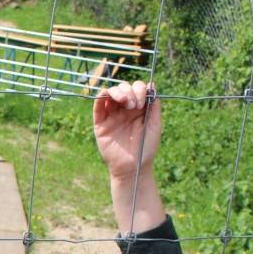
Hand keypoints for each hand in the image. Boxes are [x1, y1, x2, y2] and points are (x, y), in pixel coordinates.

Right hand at [94, 81, 166, 235]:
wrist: (133, 167)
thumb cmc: (146, 149)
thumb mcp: (155, 125)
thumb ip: (154, 106)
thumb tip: (152, 86)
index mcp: (138, 109)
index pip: (136, 89)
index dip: (139, 90)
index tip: (143, 102)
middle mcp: (124, 110)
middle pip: (123, 88)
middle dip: (129, 91)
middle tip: (134, 105)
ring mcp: (111, 116)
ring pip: (110, 93)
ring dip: (118, 92)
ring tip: (125, 102)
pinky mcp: (100, 123)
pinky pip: (97, 106)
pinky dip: (100, 96)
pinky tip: (106, 95)